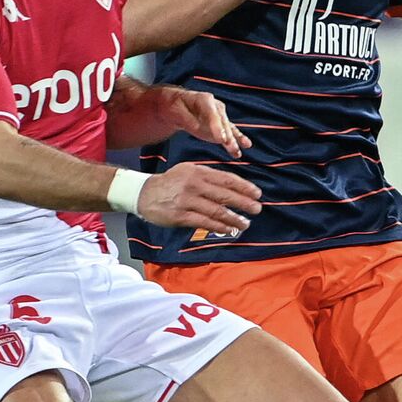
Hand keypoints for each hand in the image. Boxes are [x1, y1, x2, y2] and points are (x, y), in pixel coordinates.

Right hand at [138, 163, 261, 236]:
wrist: (144, 193)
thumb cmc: (170, 183)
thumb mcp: (188, 171)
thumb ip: (209, 176)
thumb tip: (233, 186)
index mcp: (198, 172)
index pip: (226, 179)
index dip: (244, 187)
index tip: (257, 193)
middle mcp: (194, 185)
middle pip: (224, 195)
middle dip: (244, 203)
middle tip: (257, 209)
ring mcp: (187, 201)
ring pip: (216, 211)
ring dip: (233, 218)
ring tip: (245, 224)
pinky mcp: (180, 216)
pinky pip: (204, 222)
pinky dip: (219, 227)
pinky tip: (229, 230)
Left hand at [147, 86, 250, 157]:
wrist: (178, 105)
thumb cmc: (176, 106)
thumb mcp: (177, 111)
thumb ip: (187, 120)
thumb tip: (197, 128)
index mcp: (204, 99)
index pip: (212, 114)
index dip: (217, 126)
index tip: (221, 139)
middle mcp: (216, 107)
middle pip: (223, 123)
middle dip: (226, 135)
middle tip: (228, 145)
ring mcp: (220, 117)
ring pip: (228, 129)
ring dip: (234, 140)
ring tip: (237, 151)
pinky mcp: (220, 127)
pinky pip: (230, 133)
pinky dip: (237, 140)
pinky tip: (245, 146)